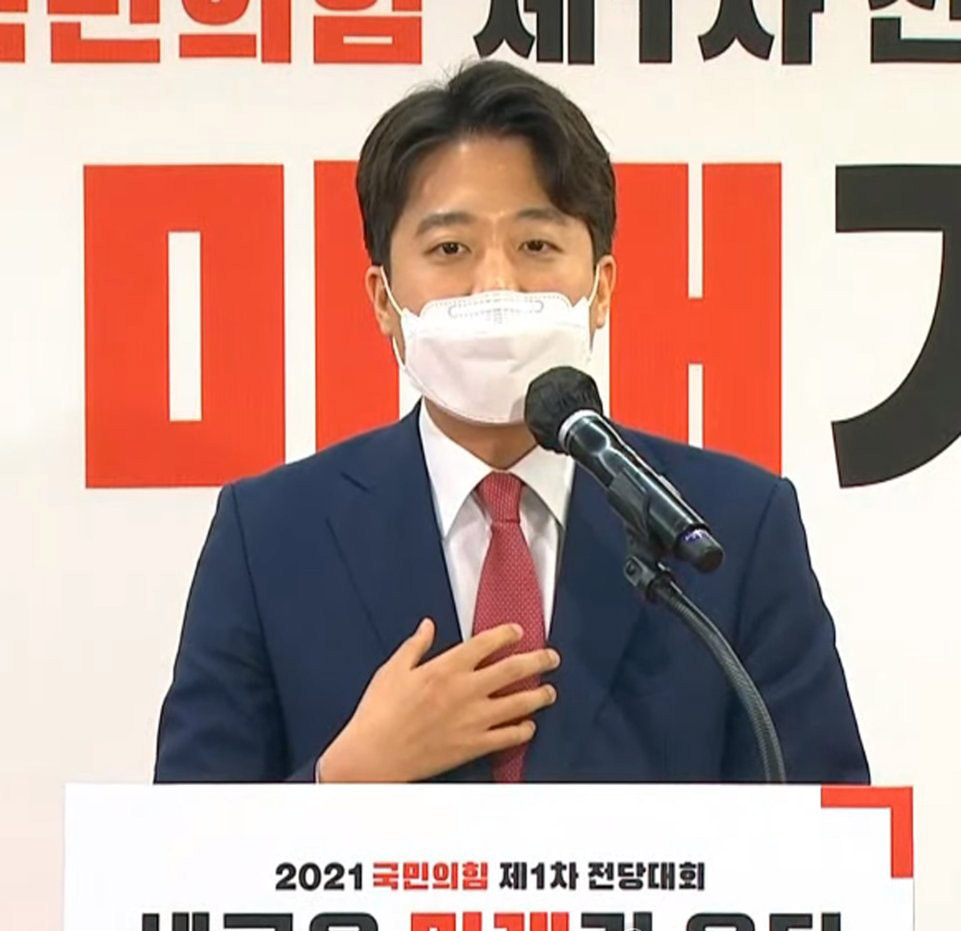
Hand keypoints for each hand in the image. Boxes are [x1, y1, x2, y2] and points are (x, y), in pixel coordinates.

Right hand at [316, 619, 559, 782]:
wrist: (373, 756)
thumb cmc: (378, 713)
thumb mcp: (393, 669)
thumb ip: (416, 645)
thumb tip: (428, 626)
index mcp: (446, 668)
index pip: (487, 643)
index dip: (507, 634)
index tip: (517, 631)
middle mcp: (465, 691)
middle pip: (514, 669)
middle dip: (538, 660)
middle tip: (551, 657)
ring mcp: (473, 720)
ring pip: (520, 703)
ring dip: (540, 695)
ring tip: (549, 691)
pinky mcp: (473, 746)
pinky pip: (508, 737)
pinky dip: (523, 730)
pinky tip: (528, 726)